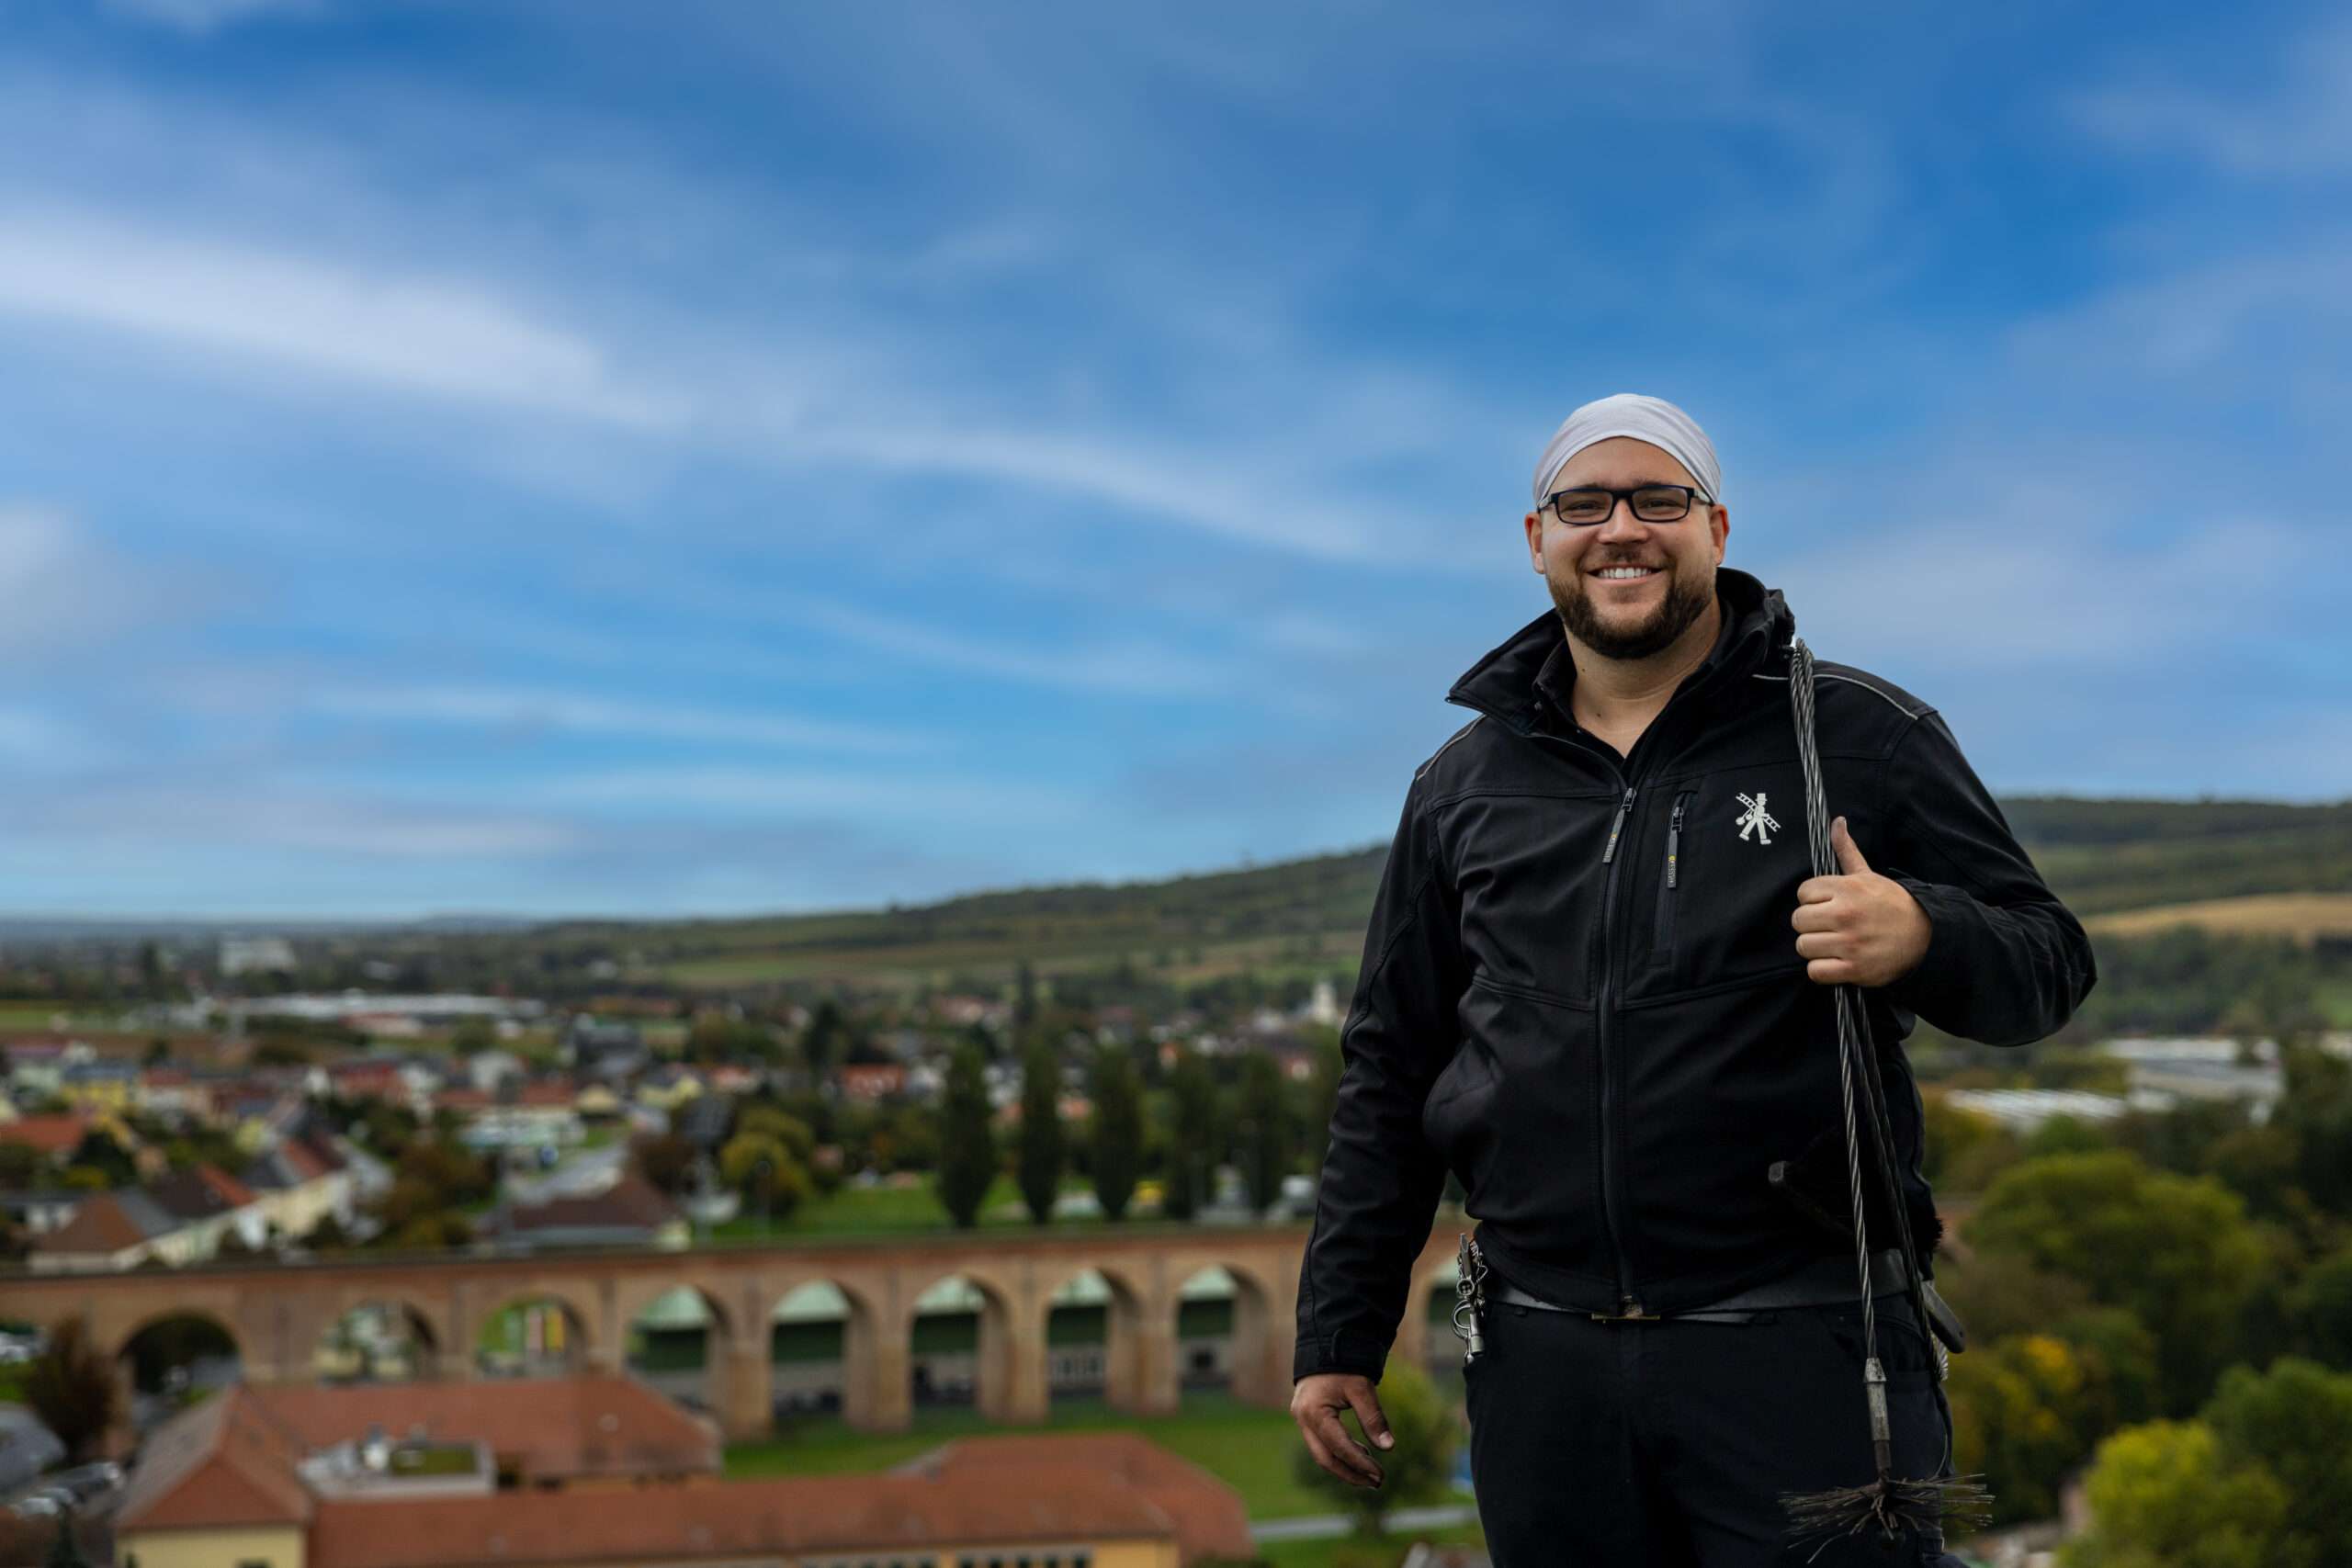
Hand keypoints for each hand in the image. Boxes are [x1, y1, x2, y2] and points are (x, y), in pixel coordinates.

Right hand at [1291, 1372, 1391, 1487]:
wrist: (1325, 1344)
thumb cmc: (1344, 1364)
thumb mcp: (1361, 1389)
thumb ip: (1374, 1418)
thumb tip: (1389, 1447)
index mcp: (1314, 1413)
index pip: (1339, 1448)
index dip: (1361, 1464)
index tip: (1380, 1474)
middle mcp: (1302, 1420)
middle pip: (1325, 1459)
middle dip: (1352, 1474)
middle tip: (1376, 1482)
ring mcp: (1302, 1420)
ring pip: (1322, 1455)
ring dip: (1347, 1467)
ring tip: (1373, 1472)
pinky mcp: (1307, 1419)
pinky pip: (1322, 1444)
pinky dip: (1341, 1453)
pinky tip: (1362, 1454)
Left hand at [1791, 817, 1930, 986]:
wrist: (1926, 937)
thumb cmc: (1893, 905)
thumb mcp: (1869, 875)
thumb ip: (1847, 850)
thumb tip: (1837, 822)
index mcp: (1848, 889)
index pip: (1803, 893)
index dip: (1812, 900)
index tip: (1827, 905)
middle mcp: (1846, 914)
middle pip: (1798, 920)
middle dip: (1810, 924)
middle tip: (1829, 925)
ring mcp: (1850, 943)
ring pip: (1803, 946)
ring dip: (1815, 948)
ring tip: (1833, 943)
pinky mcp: (1854, 969)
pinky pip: (1815, 971)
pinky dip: (1822, 969)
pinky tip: (1836, 961)